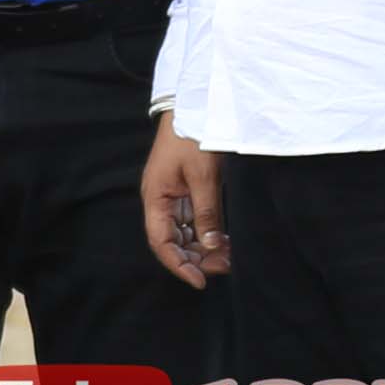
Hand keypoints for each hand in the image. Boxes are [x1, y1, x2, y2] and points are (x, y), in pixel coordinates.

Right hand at [141, 119, 229, 288]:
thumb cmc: (194, 135)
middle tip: (224, 267)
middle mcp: (160, 200)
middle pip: (173, 241)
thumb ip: (207, 212)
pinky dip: (207, 232)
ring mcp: (172, 195)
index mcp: (156, 197)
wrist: (195, 104)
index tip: (200, 281)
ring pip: (184, 233)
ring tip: (229, 257)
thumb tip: (211, 245)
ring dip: (203, 247)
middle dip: (196, 258)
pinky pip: (193, 219)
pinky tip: (225, 240)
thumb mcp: (203, 175)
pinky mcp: (186, 190)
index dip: (179, 265)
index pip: (161, 243)